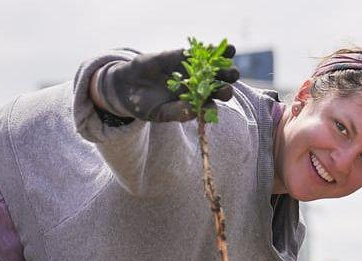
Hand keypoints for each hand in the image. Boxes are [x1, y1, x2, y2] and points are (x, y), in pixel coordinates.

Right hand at [98, 46, 239, 122]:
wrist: (129, 86)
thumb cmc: (146, 105)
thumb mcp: (160, 113)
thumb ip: (177, 112)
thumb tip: (193, 112)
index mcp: (194, 105)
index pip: (210, 105)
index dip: (215, 103)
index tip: (214, 102)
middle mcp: (197, 89)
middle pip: (218, 86)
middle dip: (225, 82)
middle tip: (232, 76)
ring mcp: (191, 72)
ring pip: (212, 68)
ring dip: (223, 63)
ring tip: (231, 56)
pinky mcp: (181, 57)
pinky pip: (197, 53)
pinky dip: (208, 49)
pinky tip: (217, 46)